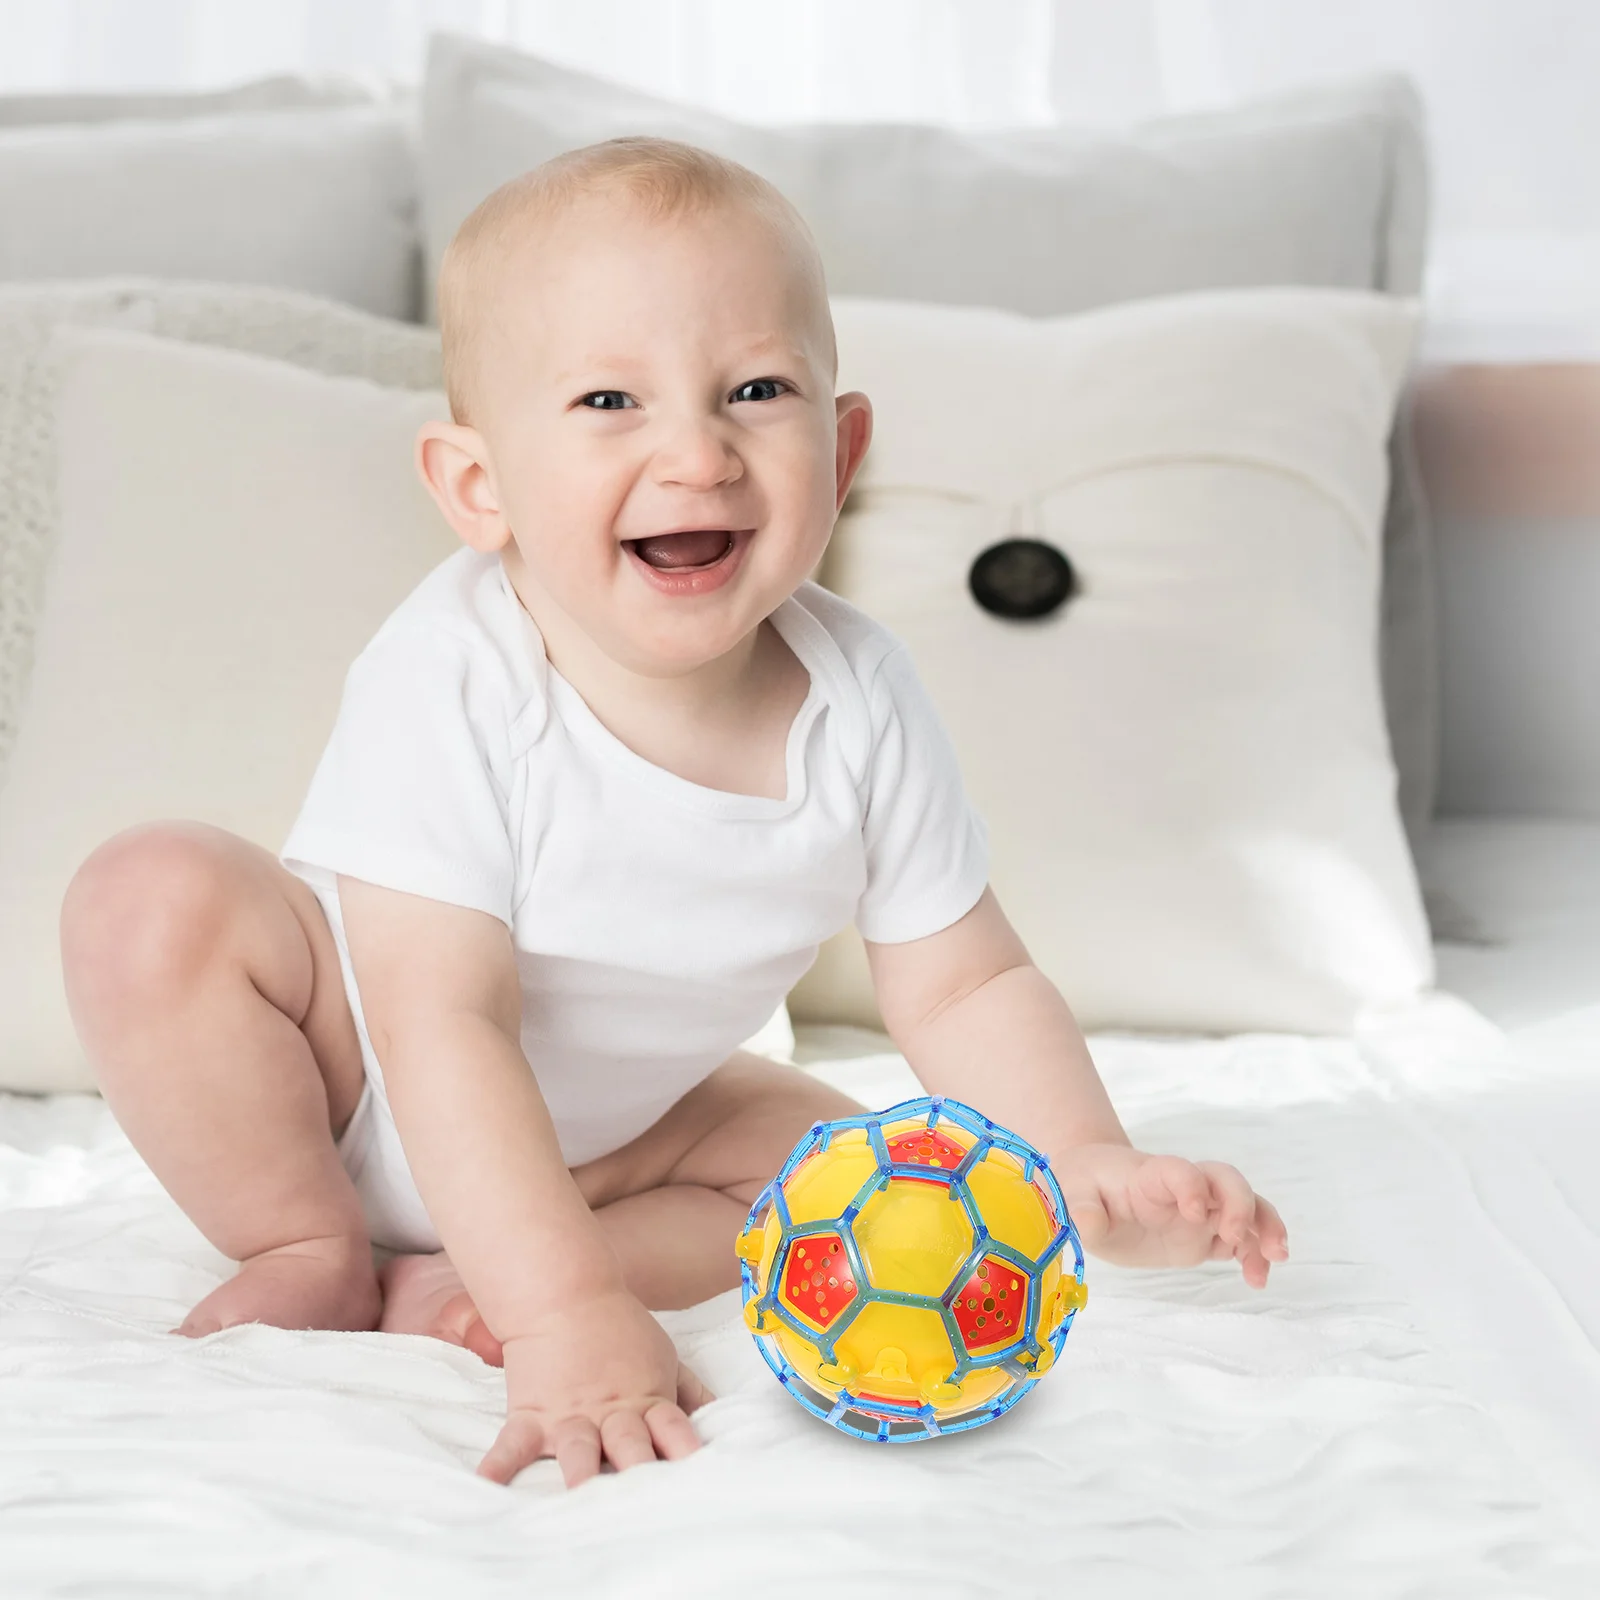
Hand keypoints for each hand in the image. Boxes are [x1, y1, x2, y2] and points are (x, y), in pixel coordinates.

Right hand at [477, 1287, 713, 1487]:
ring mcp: (570, 1417)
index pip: (674, 1430)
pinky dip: (498, 1467)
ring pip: (579, 1451)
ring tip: (582, 1502)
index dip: (686, 1452)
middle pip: (631, 1447)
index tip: (698, 1478)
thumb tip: (718, 1417)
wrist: (565, 1294)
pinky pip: (513, 1446)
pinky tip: (487, 1489)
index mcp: (647, 1401)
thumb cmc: (620, 1329)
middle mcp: (611, 1415)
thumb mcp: (664, 1356)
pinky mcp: (531, 1416)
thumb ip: (689, 1392)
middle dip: (639, 1473)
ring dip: (581, 1476)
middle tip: (647, 1504)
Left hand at [1056, 1144, 1287, 1287]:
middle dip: (1240, 1204)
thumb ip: (1082, 1208)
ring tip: (1276, 1257)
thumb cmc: (1084, 1186)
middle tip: (1236, 1235)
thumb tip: (1089, 1223)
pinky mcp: (1204, 1236)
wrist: (1094, 1187)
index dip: (1191, 1185)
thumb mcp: (1073, 1194)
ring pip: (1246, 1207)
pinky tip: (1257, 1279)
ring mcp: (1200, 1213)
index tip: (1193, 1212)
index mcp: (1151, 1176)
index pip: (1180, 1170)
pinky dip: (1256, 1256)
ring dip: (1266, 1227)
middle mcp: (1184, 1189)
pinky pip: (1241, 1241)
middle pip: (1226, 1180)